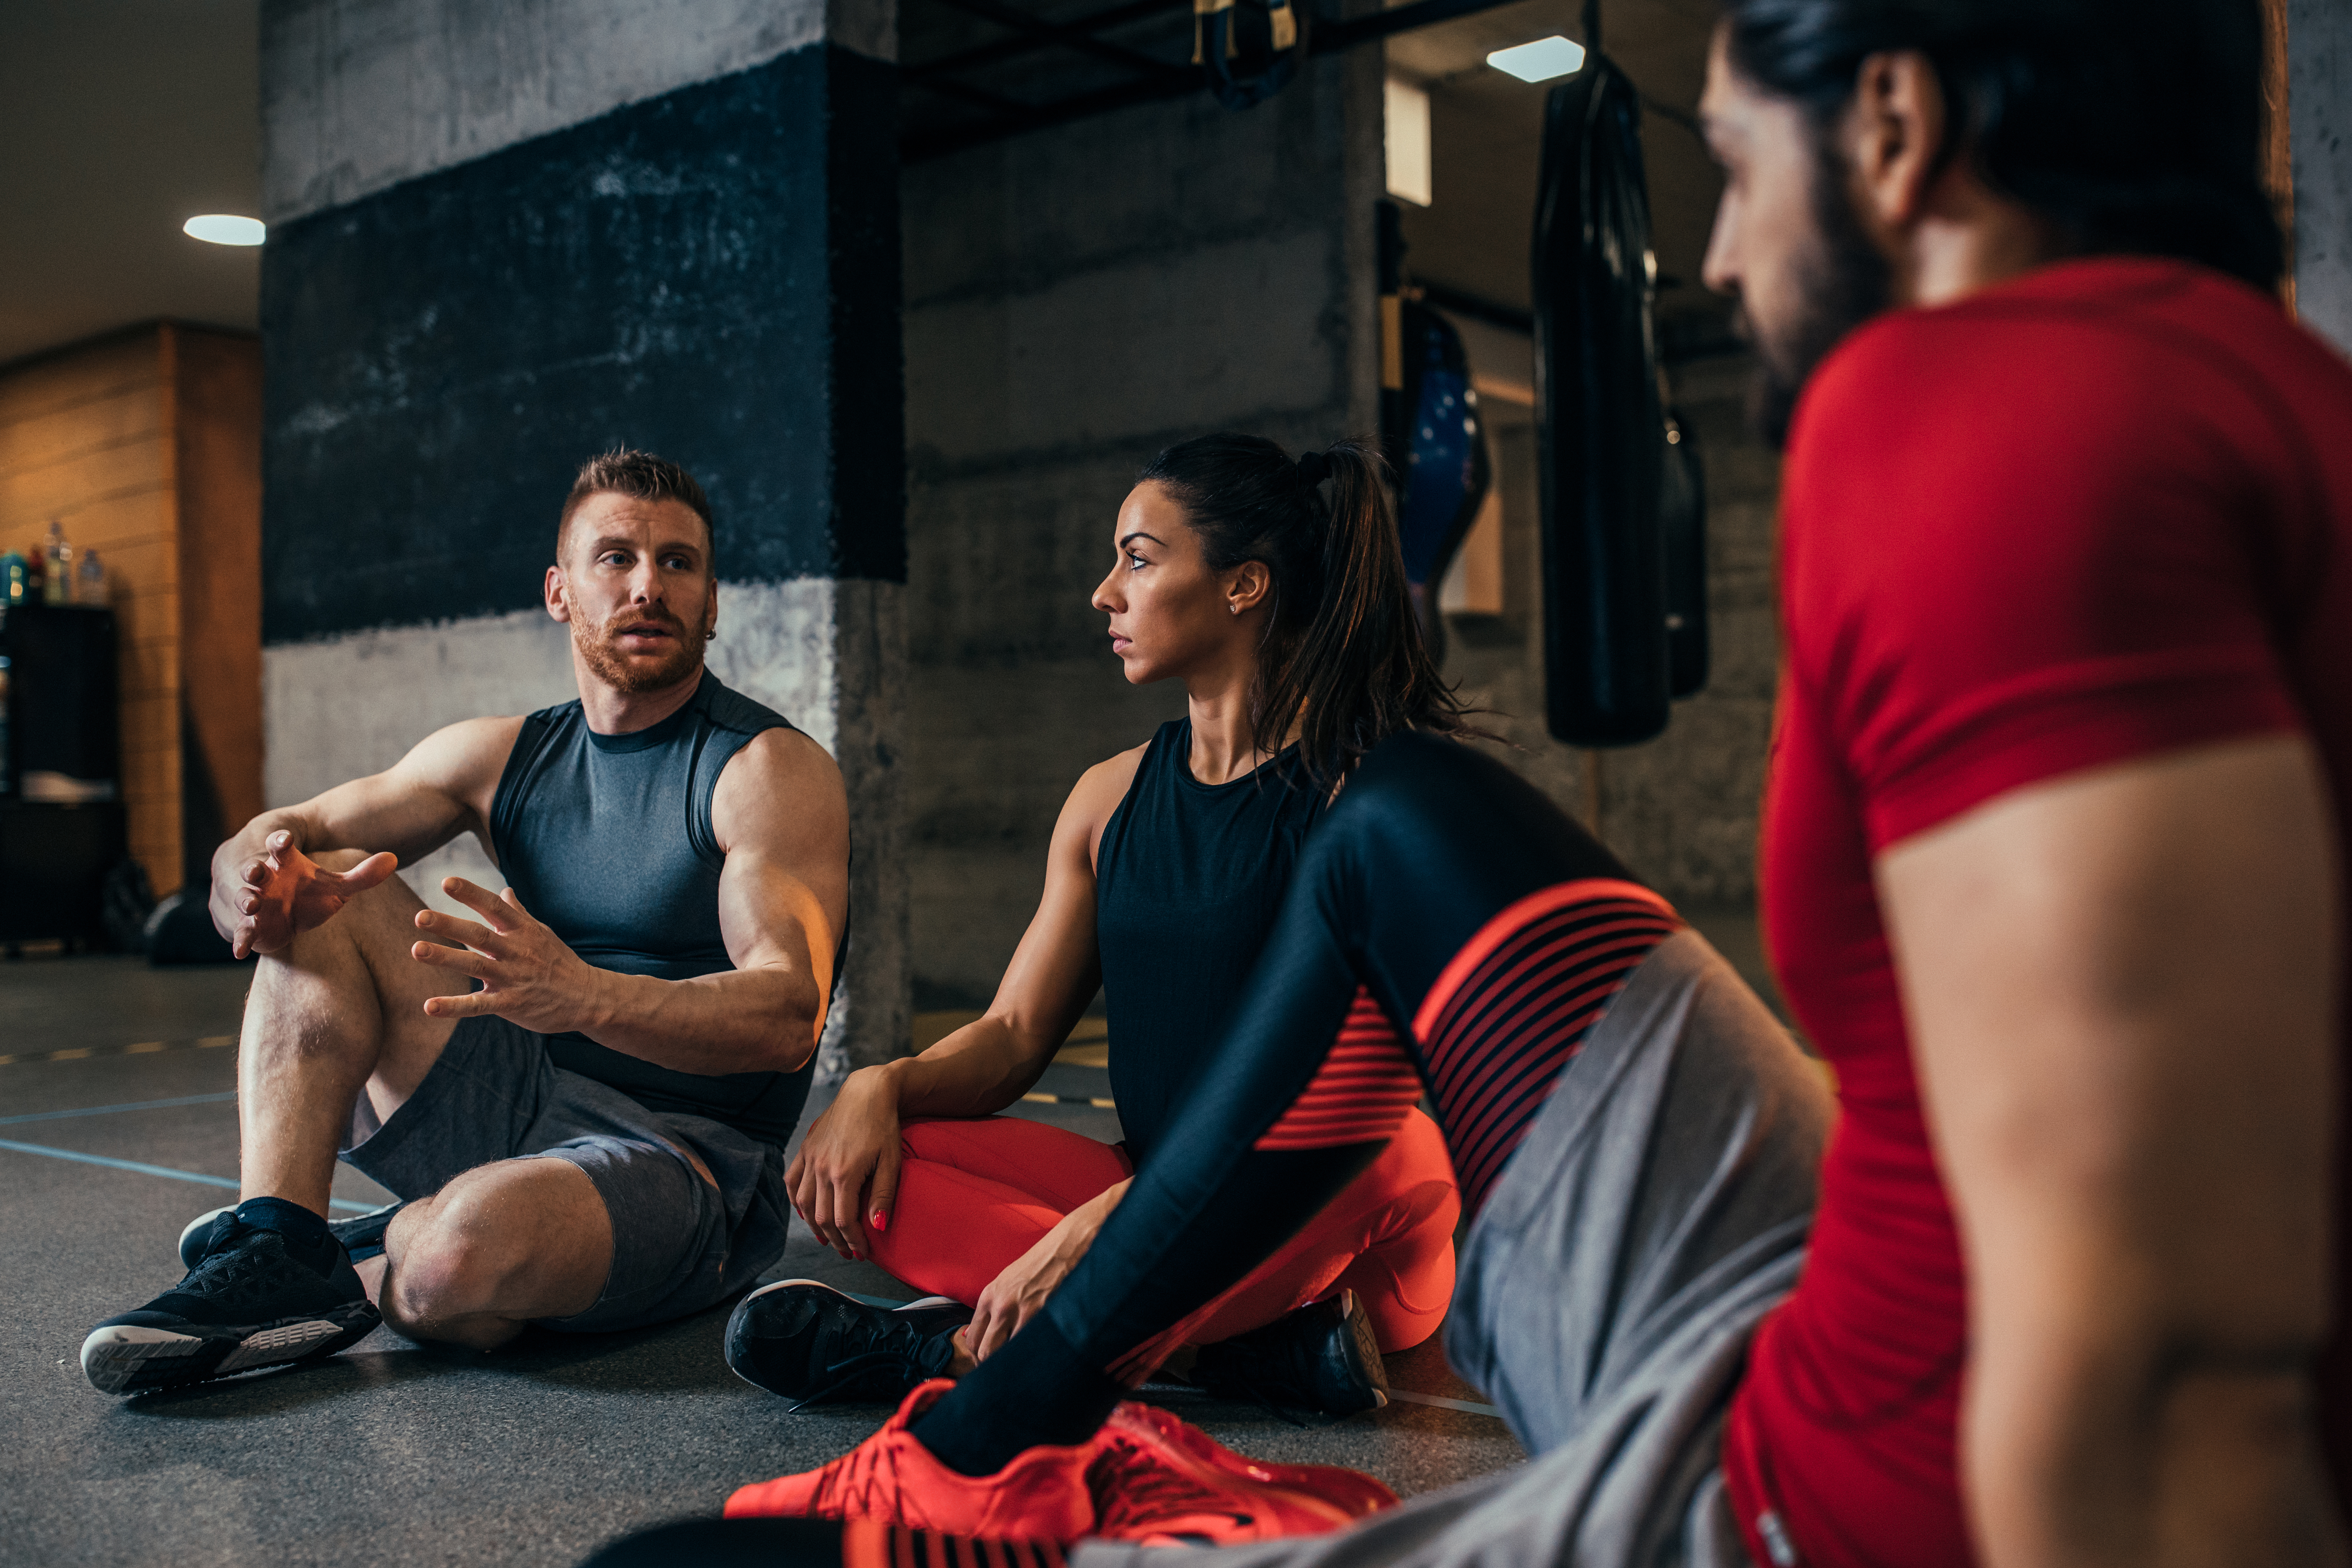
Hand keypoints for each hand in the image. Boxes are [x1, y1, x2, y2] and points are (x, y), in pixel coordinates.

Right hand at [217, 830, 396, 957]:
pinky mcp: (252, 926)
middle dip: (253, 868)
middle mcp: (266, 879)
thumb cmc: (311, 894)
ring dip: (245, 899)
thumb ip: (363, 875)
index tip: (286, 837)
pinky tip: (240, 951)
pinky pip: (243, 932)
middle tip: (256, 869)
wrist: (289, 918)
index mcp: (285, 863)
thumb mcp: (338, 886)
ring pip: (244, 897)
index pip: (280, 846)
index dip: (281, 840)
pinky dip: (241, 940)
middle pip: (254, 869)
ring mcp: (255, 902)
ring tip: (251, 903)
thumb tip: (394, 858)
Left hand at [410, 878, 601, 1034]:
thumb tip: (504, 890)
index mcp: (523, 931)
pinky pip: (478, 1006)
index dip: (471, 893)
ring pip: (475, 965)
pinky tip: (429, 1007)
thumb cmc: (560, 962)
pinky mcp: (511, 1004)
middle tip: (419, 916)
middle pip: (479, 935)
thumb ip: (519, 913)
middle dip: (449, 925)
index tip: (447, 881)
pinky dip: (454, 1007)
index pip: (494, 907)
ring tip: (417, 950)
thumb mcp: (542, 933)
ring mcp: (513, 978)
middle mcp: (517, 951)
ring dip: (445, 958)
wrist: (588, 997)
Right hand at [785, 1066, 903, 1260]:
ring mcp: (810, 1157)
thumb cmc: (884, 1125)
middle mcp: (821, 1168)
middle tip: (849, 1252)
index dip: (853, 1242)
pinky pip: (792, 1181)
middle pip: (822, 1217)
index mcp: (844, 1173)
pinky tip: (805, 1213)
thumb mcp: (891, 1161)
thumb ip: (883, 1195)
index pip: (843, 1221)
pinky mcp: (805, 1148)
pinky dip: (796, 1201)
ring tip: (829, 1239)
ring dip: (815, 1226)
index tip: (863, 1253)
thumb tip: (877, 1227)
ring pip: (803, 1204)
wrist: (868, 1091)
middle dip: (837, 1241)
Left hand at [966, 1181, 1124, 1361]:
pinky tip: (1041, 1357)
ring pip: (1009, 1354)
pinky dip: (1035, 1356)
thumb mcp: (1010, 1280)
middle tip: (1004, 1374)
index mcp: (989, 1295)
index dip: (979, 1357)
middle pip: (986, 1353)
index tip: (987, 1365)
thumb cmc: (1041, 1262)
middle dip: (993, 1368)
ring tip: (1023, 1369)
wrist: (1069, 1244)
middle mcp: (1002, 1305)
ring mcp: (1025, 1311)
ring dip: (1015, 1365)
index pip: (973, 1339)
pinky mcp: (1046, 1314)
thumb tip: (988, 1335)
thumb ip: (997, 1307)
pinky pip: (1033, 1346)